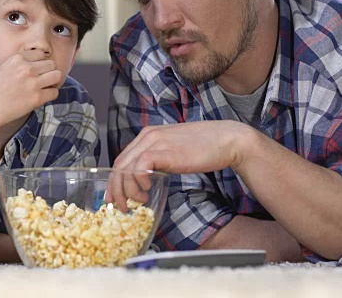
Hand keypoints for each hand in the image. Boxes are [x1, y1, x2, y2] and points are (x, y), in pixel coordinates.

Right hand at [0, 50, 61, 128]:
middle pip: (52, 64)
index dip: (40, 64)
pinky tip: (41, 98)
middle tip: (42, 81)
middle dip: (48, 72)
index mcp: (18, 58)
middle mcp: (27, 68)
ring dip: (52, 82)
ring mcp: (33, 83)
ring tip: (44, 88)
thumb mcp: (4, 68)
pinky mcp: (36, 98)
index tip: (35, 72)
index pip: (40, 54)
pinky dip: (50, 95)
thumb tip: (39, 66)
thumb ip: (20, 65)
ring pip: (57, 75)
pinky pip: (55, 92)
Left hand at [107, 121, 254, 210]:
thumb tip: (147, 177)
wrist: (227, 140)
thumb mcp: (174, 151)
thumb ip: (159, 159)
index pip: (122, 159)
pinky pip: (140, 167)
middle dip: (116, 190)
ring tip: (140, 201)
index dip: (114, 180)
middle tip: (121, 207)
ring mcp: (155, 142)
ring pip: (126, 168)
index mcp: (148, 135)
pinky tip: (147, 190)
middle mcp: (148, 136)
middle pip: (119, 165)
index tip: (114, 198)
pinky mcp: (164, 151)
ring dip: (128, 190)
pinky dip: (139, 181)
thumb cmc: (205, 147)